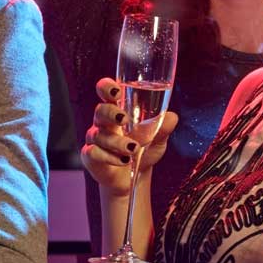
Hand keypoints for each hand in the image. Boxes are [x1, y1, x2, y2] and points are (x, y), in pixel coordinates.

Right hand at [81, 77, 179, 198]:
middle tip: (124, 119)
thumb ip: (163, 126)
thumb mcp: (158, 137)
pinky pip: (93, 153)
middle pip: (100, 110)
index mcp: (118, 108)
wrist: (136, 175)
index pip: (106, 90)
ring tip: (134, 148)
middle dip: (110, 112)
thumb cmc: (145, 148)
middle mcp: (104, 121)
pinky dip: (110, 157)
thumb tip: (171, 116)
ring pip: (99, 135)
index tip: (116, 91)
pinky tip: (124, 160)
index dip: (107, 87)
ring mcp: (95, 138)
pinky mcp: (90, 156)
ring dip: (117, 142)